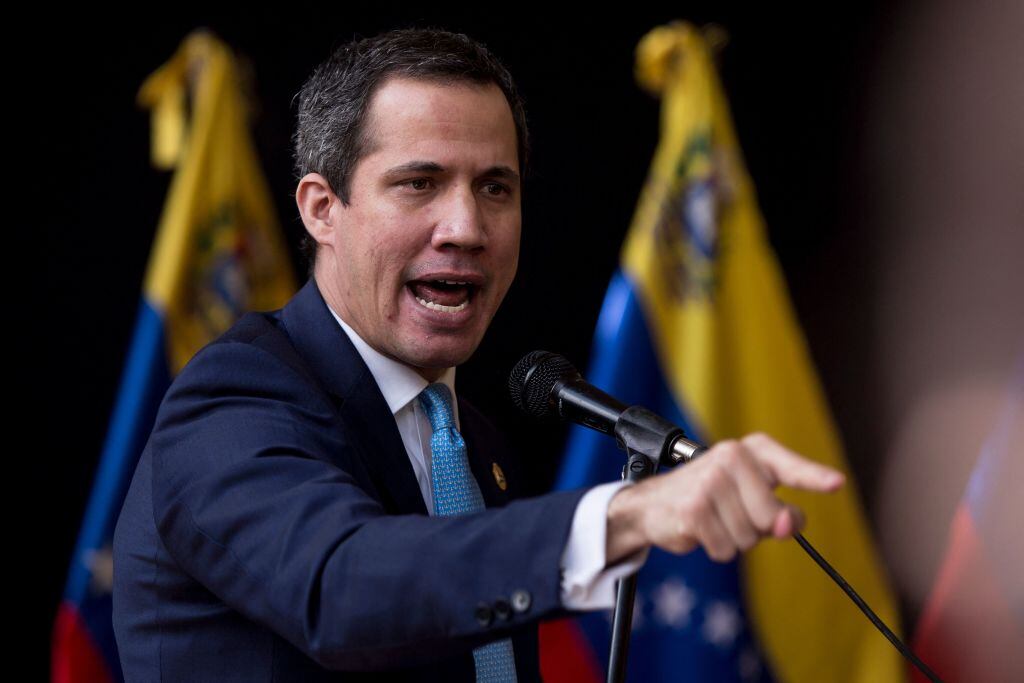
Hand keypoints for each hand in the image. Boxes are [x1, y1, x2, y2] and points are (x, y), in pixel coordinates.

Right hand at [605, 432, 844, 563]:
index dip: (813, 477)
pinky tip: (700, 530)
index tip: (838, 483)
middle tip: (731, 515)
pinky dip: (716, 548)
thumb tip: (788, 525)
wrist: (653, 504)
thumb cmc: (711, 499)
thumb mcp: (751, 500)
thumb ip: (783, 513)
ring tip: (714, 521)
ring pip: (749, 537)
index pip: (789, 466)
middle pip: (772, 517)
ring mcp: (711, 480)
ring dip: (734, 540)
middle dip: (757, 528)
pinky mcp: (694, 507)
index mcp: (750, 450)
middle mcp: (731, 457)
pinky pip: (726, 548)